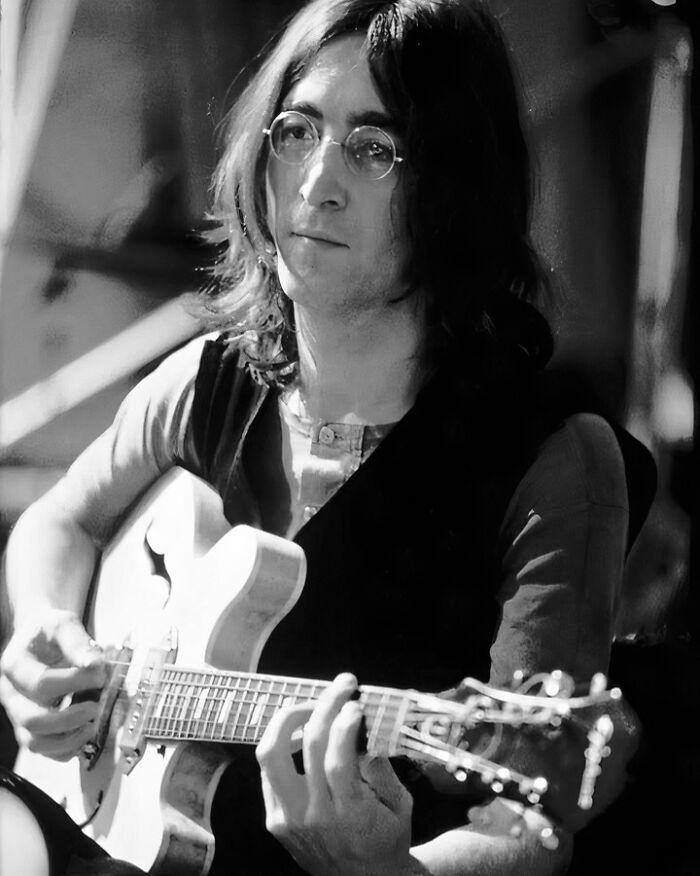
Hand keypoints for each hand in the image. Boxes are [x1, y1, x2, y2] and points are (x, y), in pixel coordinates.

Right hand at [0, 608, 105, 759]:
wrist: (38, 637)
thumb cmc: (49, 631)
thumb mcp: (63, 624)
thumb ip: (78, 642)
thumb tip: (95, 664)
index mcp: (14, 665)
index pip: (41, 683)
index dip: (74, 682)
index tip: (99, 675)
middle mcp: (11, 694)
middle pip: (32, 720)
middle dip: (69, 718)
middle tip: (96, 707)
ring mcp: (18, 713)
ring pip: (34, 742)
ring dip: (68, 739)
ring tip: (92, 725)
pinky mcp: (30, 727)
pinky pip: (43, 750)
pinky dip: (65, 749)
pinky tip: (84, 734)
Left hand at [256, 672, 414, 875]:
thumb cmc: (386, 839)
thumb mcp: (399, 806)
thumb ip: (382, 767)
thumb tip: (365, 729)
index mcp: (350, 817)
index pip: (337, 761)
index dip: (344, 725)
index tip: (356, 704)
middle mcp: (313, 817)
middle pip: (308, 747)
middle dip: (325, 705)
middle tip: (342, 686)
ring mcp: (288, 819)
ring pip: (271, 755)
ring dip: (289, 719)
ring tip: (312, 705)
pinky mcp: (273, 820)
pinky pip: (268, 771)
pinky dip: (282, 743)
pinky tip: (301, 732)